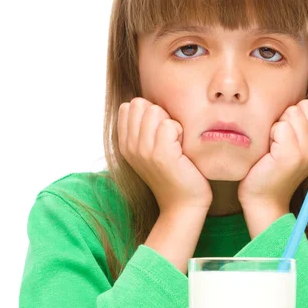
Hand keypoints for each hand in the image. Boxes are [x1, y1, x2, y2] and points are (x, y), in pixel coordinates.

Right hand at [117, 97, 212, 212]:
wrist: (183, 204)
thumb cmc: (174, 174)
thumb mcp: (151, 150)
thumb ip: (144, 128)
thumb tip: (148, 103)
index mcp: (124, 144)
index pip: (130, 106)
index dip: (150, 113)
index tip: (160, 135)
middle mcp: (129, 146)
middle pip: (141, 104)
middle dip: (160, 115)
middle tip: (170, 139)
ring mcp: (143, 151)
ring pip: (155, 111)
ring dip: (171, 124)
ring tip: (175, 145)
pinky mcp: (161, 155)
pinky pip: (169, 124)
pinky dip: (180, 133)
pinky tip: (182, 151)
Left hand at [238, 99, 307, 209]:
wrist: (264, 198)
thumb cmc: (275, 169)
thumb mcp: (298, 147)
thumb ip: (306, 126)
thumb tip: (306, 102)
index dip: (300, 114)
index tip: (292, 134)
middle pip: (305, 106)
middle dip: (287, 117)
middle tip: (280, 141)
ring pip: (291, 113)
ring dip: (277, 126)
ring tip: (275, 146)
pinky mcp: (291, 154)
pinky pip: (279, 126)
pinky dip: (269, 135)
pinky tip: (269, 152)